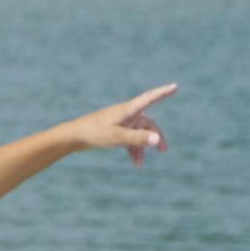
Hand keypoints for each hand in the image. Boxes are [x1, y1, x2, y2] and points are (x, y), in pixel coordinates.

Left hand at [61, 84, 175, 165]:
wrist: (74, 136)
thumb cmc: (95, 133)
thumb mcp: (118, 137)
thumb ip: (139, 139)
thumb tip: (158, 140)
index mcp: (128, 110)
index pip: (150, 98)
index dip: (163, 92)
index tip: (175, 86)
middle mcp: (126, 113)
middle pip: (148, 123)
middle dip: (156, 136)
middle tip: (164, 150)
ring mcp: (121, 121)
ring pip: (139, 133)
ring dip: (142, 147)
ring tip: (140, 164)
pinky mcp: (115, 129)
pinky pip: (130, 138)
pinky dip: (133, 149)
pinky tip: (135, 162)